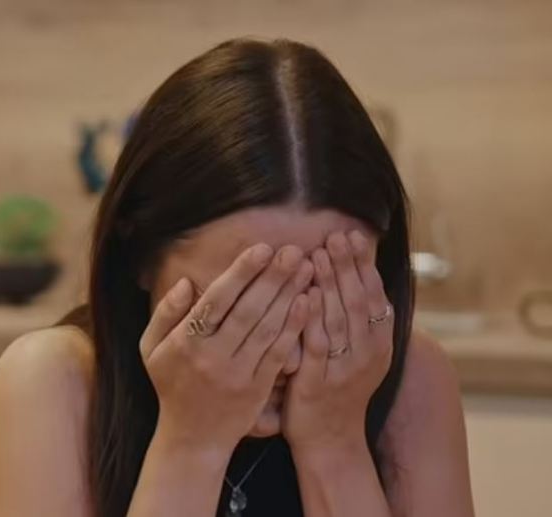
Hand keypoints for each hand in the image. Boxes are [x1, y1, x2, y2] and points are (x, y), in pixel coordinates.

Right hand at [141, 244, 312, 454]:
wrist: (192, 437)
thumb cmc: (172, 384)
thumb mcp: (152, 349)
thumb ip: (165, 314)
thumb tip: (187, 282)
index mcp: (186, 343)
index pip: (216, 301)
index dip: (241, 274)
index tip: (261, 248)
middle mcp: (213, 357)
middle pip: (247, 310)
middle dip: (272, 278)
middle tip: (294, 251)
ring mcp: (239, 374)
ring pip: (266, 329)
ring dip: (289, 296)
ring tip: (306, 269)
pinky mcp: (259, 388)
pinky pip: (278, 353)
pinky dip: (293, 327)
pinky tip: (307, 304)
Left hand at [282, 231, 394, 455]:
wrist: (329, 440)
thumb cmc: (338, 390)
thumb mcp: (360, 353)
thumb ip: (360, 319)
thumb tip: (365, 278)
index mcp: (378, 344)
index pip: (374, 295)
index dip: (364, 265)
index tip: (353, 235)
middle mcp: (366, 355)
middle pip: (357, 301)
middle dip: (346, 266)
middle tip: (335, 235)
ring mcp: (342, 369)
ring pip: (337, 319)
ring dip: (328, 284)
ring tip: (318, 254)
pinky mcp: (316, 382)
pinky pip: (314, 346)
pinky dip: (309, 318)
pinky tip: (302, 295)